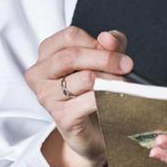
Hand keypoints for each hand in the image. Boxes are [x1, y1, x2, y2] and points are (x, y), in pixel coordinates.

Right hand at [23, 26, 131, 166]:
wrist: (93, 130)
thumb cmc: (93, 90)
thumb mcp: (103, 60)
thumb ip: (108, 44)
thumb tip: (107, 38)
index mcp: (46, 53)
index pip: (69, 36)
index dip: (95, 42)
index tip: (115, 51)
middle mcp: (39, 73)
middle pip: (72, 56)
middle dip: (105, 59)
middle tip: (127, 65)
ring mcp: (47, 96)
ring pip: (84, 78)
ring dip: (110, 80)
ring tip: (122, 84)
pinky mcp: (61, 116)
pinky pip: (90, 100)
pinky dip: (108, 98)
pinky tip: (115, 99)